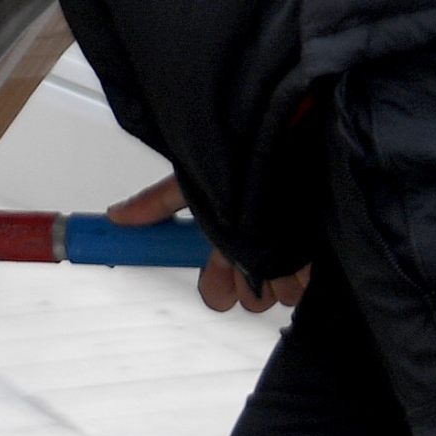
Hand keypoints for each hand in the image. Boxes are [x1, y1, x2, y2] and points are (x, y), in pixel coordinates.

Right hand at [107, 176, 310, 317]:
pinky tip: (305, 257)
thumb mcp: (195, 182)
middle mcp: (258, 247)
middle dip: (249, 287)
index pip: (216, 282)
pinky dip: (305, 276)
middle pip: (248, 294)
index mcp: (227, 235)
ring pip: (277, 293)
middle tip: (253, 267)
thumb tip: (116, 214)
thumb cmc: (250, 159)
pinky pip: (307, 285)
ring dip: (278, 281)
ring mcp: (291, 253)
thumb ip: (157, 202)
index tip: (219, 285)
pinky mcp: (319, 255)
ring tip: (284, 255)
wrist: (298, 141)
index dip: (217, 287)